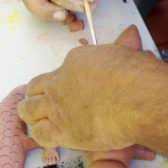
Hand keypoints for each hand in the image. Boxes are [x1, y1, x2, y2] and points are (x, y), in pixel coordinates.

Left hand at [17, 25, 163, 150]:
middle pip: (35, 87)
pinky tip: (49, 135)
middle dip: (37, 94)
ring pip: (28, 109)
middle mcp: (60, 82)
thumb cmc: (138, 76)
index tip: (75, 88)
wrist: (138, 100)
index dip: (66, 79)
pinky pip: (39, 133)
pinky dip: (40, 134)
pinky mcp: (62, 131)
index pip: (61, 70)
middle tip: (47, 101)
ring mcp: (58, 107)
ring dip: (32, 113)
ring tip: (38, 118)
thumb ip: (124, 45)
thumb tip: (130, 32)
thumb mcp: (128, 53)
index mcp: (75, 61)